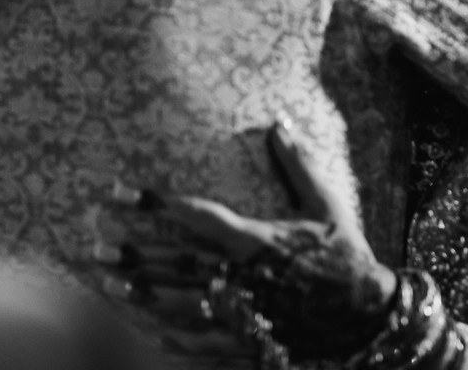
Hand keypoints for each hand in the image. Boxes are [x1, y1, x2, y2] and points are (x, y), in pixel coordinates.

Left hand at [98, 119, 397, 363]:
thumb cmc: (348, 254)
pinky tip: (145, 334)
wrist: (372, 318)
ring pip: (181, 302)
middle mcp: (244, 276)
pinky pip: (203, 345)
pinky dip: (172, 340)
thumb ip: (297, 164)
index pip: (195, 214)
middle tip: (96, 246)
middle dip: (134, 253)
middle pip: (177, 262)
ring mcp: (245, 313)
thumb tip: (278, 122)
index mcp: (259, 239)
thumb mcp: (327, 205)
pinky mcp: (252, 343)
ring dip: (143, 293)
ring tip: (108, 285)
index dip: (154, 201)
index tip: (120, 191)